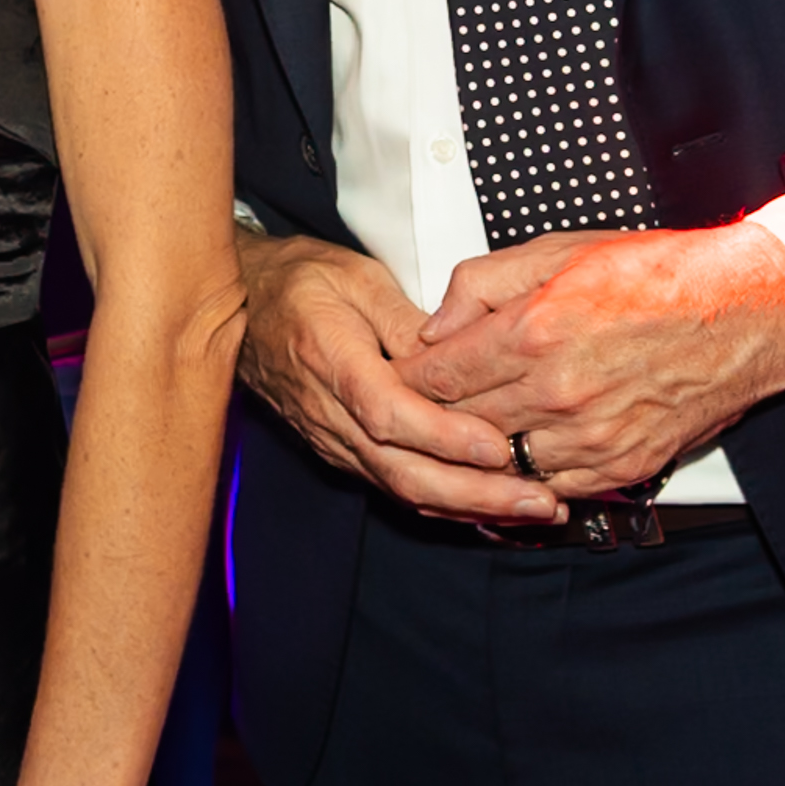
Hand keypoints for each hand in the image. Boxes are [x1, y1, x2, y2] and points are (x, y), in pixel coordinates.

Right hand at [235, 233, 559, 524]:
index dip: (446, 437)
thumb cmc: (301, 282)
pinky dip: (446, 503)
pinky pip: (395, 487)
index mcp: (330, 361)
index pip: (390, 414)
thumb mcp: (355, 277)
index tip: (500, 446)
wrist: (244, 303)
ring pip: (403, 490)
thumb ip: (404, 318)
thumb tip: (452, 358)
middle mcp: (330, 414)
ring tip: (532, 508)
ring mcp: (335, 441)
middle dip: (477, 494)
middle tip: (540, 500)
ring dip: (471, 507)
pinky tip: (490, 505)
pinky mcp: (344, 451)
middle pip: (404, 472)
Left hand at [402, 224, 784, 496]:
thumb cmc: (652, 273)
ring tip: (459, 439)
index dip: (410, 380)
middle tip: (412, 414)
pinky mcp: (625, 465)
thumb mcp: (553, 251)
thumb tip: (434, 327)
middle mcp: (560, 393)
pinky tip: (515, 457)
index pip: (440, 377)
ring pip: (504, 463)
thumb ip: (480, 287)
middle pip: (465, 426)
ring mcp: (594, 436)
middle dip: (434, 420)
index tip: (396, 378)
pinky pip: (554, 485)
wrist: (742, 312)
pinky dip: (528, 474)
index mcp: (534, 333)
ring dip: (480, 453)